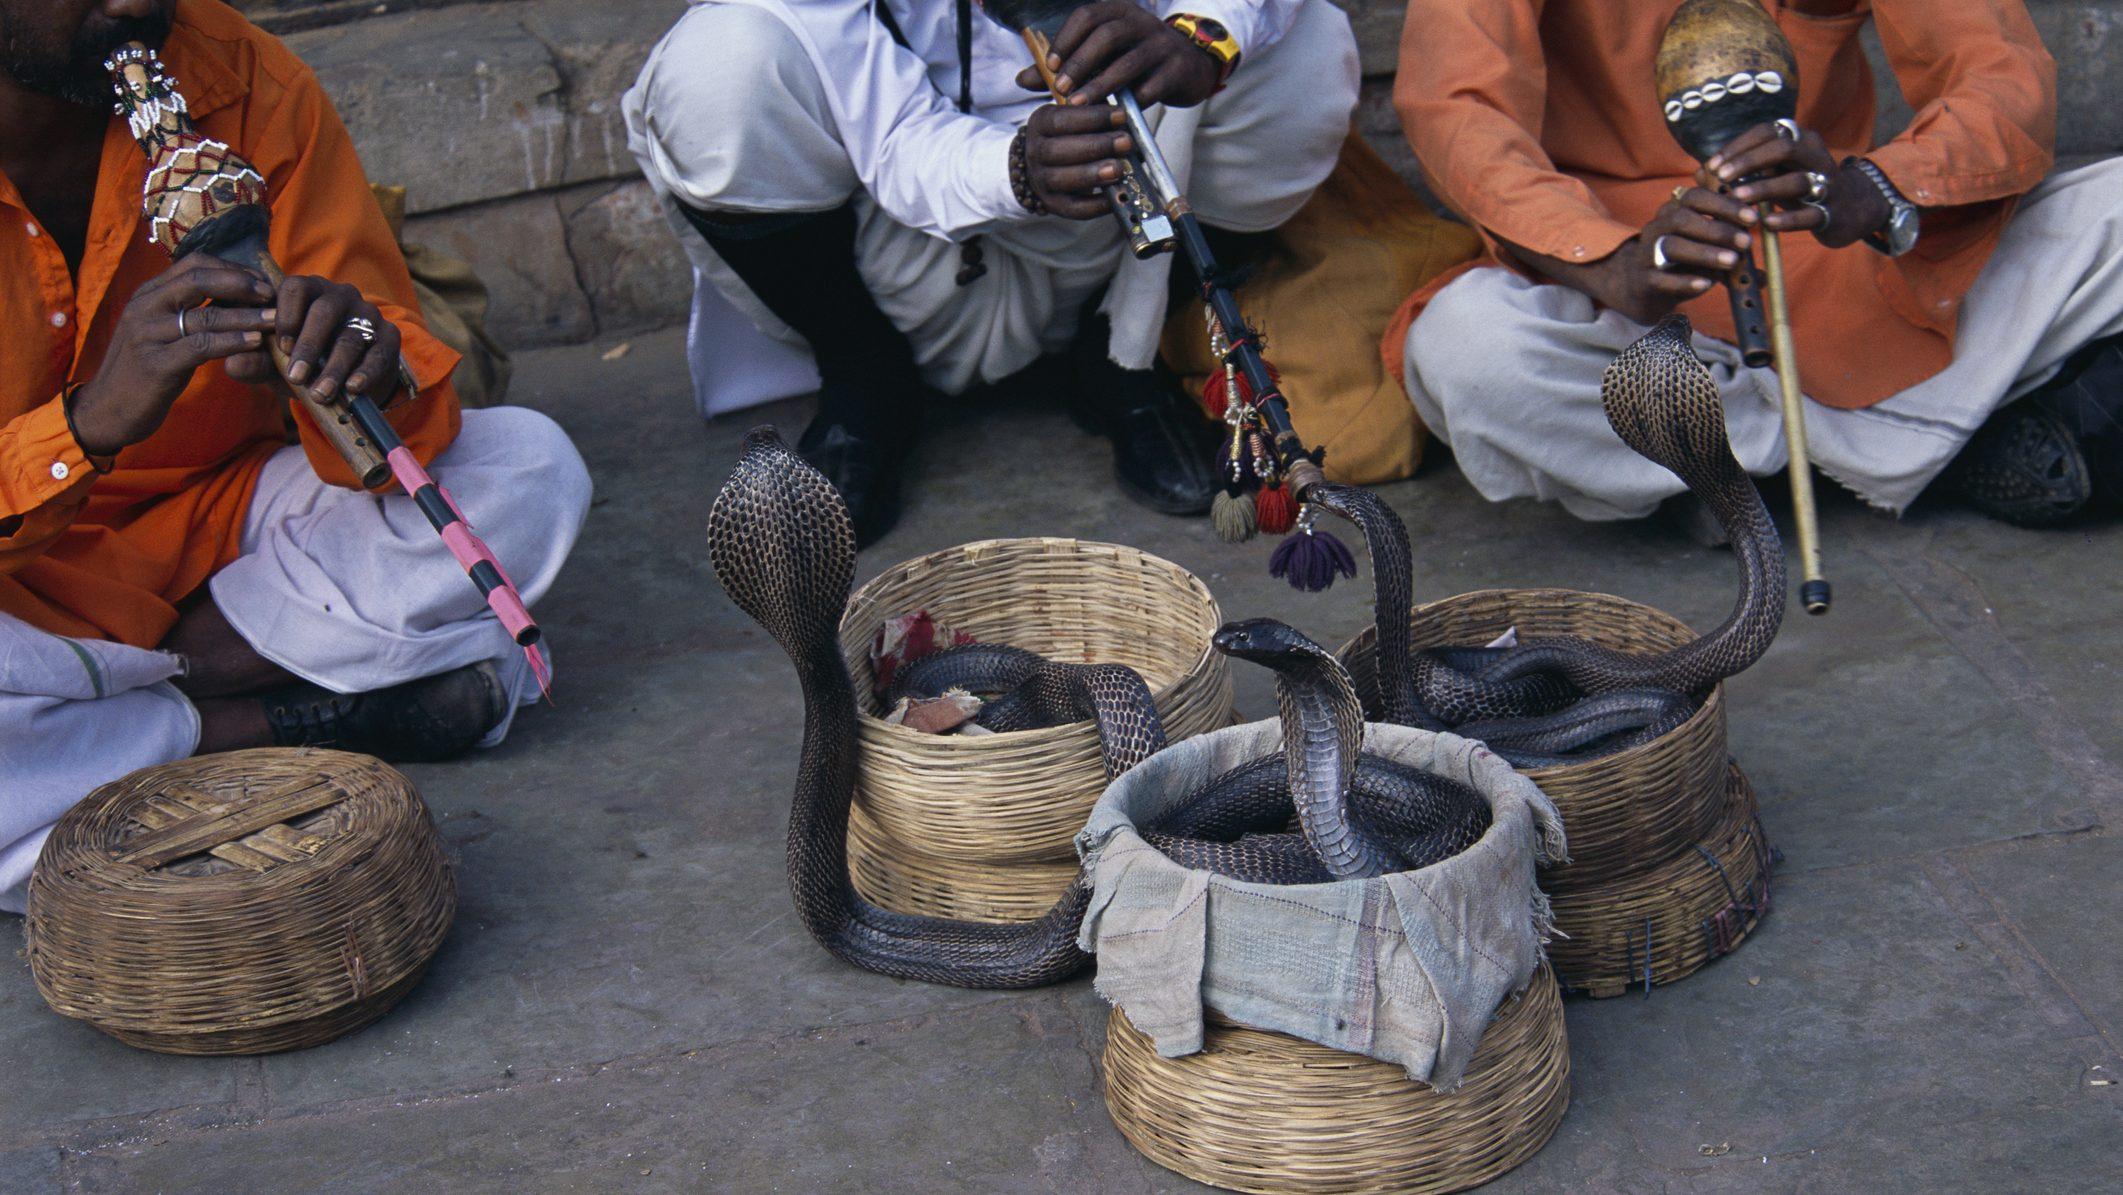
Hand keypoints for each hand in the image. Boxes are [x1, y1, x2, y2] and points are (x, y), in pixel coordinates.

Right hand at [68, 254, 276, 456]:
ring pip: (205, 316)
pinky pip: (201, 346)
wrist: (108, 408)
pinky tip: (255, 342)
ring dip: (246, 316)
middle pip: (198, 280)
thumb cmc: (146, 368)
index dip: (231, 269)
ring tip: (276, 320)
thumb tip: (233, 293)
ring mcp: (147, 335)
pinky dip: (232, 341)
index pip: (193, 264)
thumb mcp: (162, 331)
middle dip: (240, 284)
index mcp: (148, 294)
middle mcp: (144, 307)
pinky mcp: (156, 364)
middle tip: (271, 294)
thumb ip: (187, 309)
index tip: (261, 281)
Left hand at [228, 274, 401, 403]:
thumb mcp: (275, 363)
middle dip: (310, 345)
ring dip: (334, 367)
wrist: (347, 382)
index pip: (295, 287)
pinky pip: (379, 352)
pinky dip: (365, 372)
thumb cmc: (304, 363)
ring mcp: (368, 314)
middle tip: (296, 377)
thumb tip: (232, 362)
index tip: (280, 347)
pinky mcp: (390, 336)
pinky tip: (352, 389)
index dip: (286, 315)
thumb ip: (254, 361)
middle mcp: (340, 295)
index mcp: (308, 291)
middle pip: (326, 310)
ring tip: (320, 394)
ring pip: (351, 336)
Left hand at [1013, 0, 1220, 107]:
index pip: (1087, 16)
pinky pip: (1152, 86)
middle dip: (1081, 62)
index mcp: (1118, 11)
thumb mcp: (1102, 58)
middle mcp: (1141, 22)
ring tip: (1080, 105)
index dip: (1066, 39)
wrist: (1189, 66)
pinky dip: (1131, 101)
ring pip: (1129, 61)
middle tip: (1062, 88)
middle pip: (1107, 35)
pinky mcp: (1177, 69)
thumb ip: (1064, 67)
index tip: (1050, 66)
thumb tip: (1021, 79)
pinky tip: (1116, 116)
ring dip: (1102, 84)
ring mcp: (1162, 44)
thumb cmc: (1134, 61)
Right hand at [1022, 101, 1134, 219]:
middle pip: (1058, 151)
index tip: (1121, 115)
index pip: (1061, 120)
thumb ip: (1097, 110)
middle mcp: (1036, 153)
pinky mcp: (1055, 204)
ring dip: (1093, 174)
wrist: (1049, 164)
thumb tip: (1124, 113)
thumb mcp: (1079, 114)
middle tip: (1125, 142)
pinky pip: (1075, 208)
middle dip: (1095, 146)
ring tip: (1119, 169)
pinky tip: (1116, 196)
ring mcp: (1042, 181)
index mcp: (1040, 124)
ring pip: (1063, 180)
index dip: (1092, 118)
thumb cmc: (1073, 134)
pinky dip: (1097, 205)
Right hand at [1595, 186, 1758, 323]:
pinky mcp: (1642, 280)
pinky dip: (1685, 281)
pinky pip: (1661, 279)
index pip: (1695, 197)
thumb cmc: (1681, 264)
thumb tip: (1764, 275)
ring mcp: (1646, 254)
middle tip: (1746, 242)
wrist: (1641, 288)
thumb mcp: (1706, 253)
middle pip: (1682, 219)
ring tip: (1732, 262)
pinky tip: (1706, 285)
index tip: (1752, 217)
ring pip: (1671, 247)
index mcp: (1674, 212)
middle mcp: (1657, 228)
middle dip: (1717, 229)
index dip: (1724, 204)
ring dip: (1705, 253)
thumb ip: (1731, 256)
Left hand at [1709, 122, 1887, 248]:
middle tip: (1721, 177)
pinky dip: (1787, 219)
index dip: (1739, 146)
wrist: (1851, 209)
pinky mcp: (1832, 212)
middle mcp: (1816, 156)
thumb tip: (1700, 173)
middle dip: (1749, 161)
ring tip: (1737, 198)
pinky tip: (1766, 224)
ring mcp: (1827, 183)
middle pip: (1783, 147)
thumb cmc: (1800, 188)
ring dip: (1763, 188)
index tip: (1712, 165)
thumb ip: (1742, 171)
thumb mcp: (1774, 175)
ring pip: (1796, 180)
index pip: (1768, 131)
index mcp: (1801, 140)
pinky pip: (1810, 214)